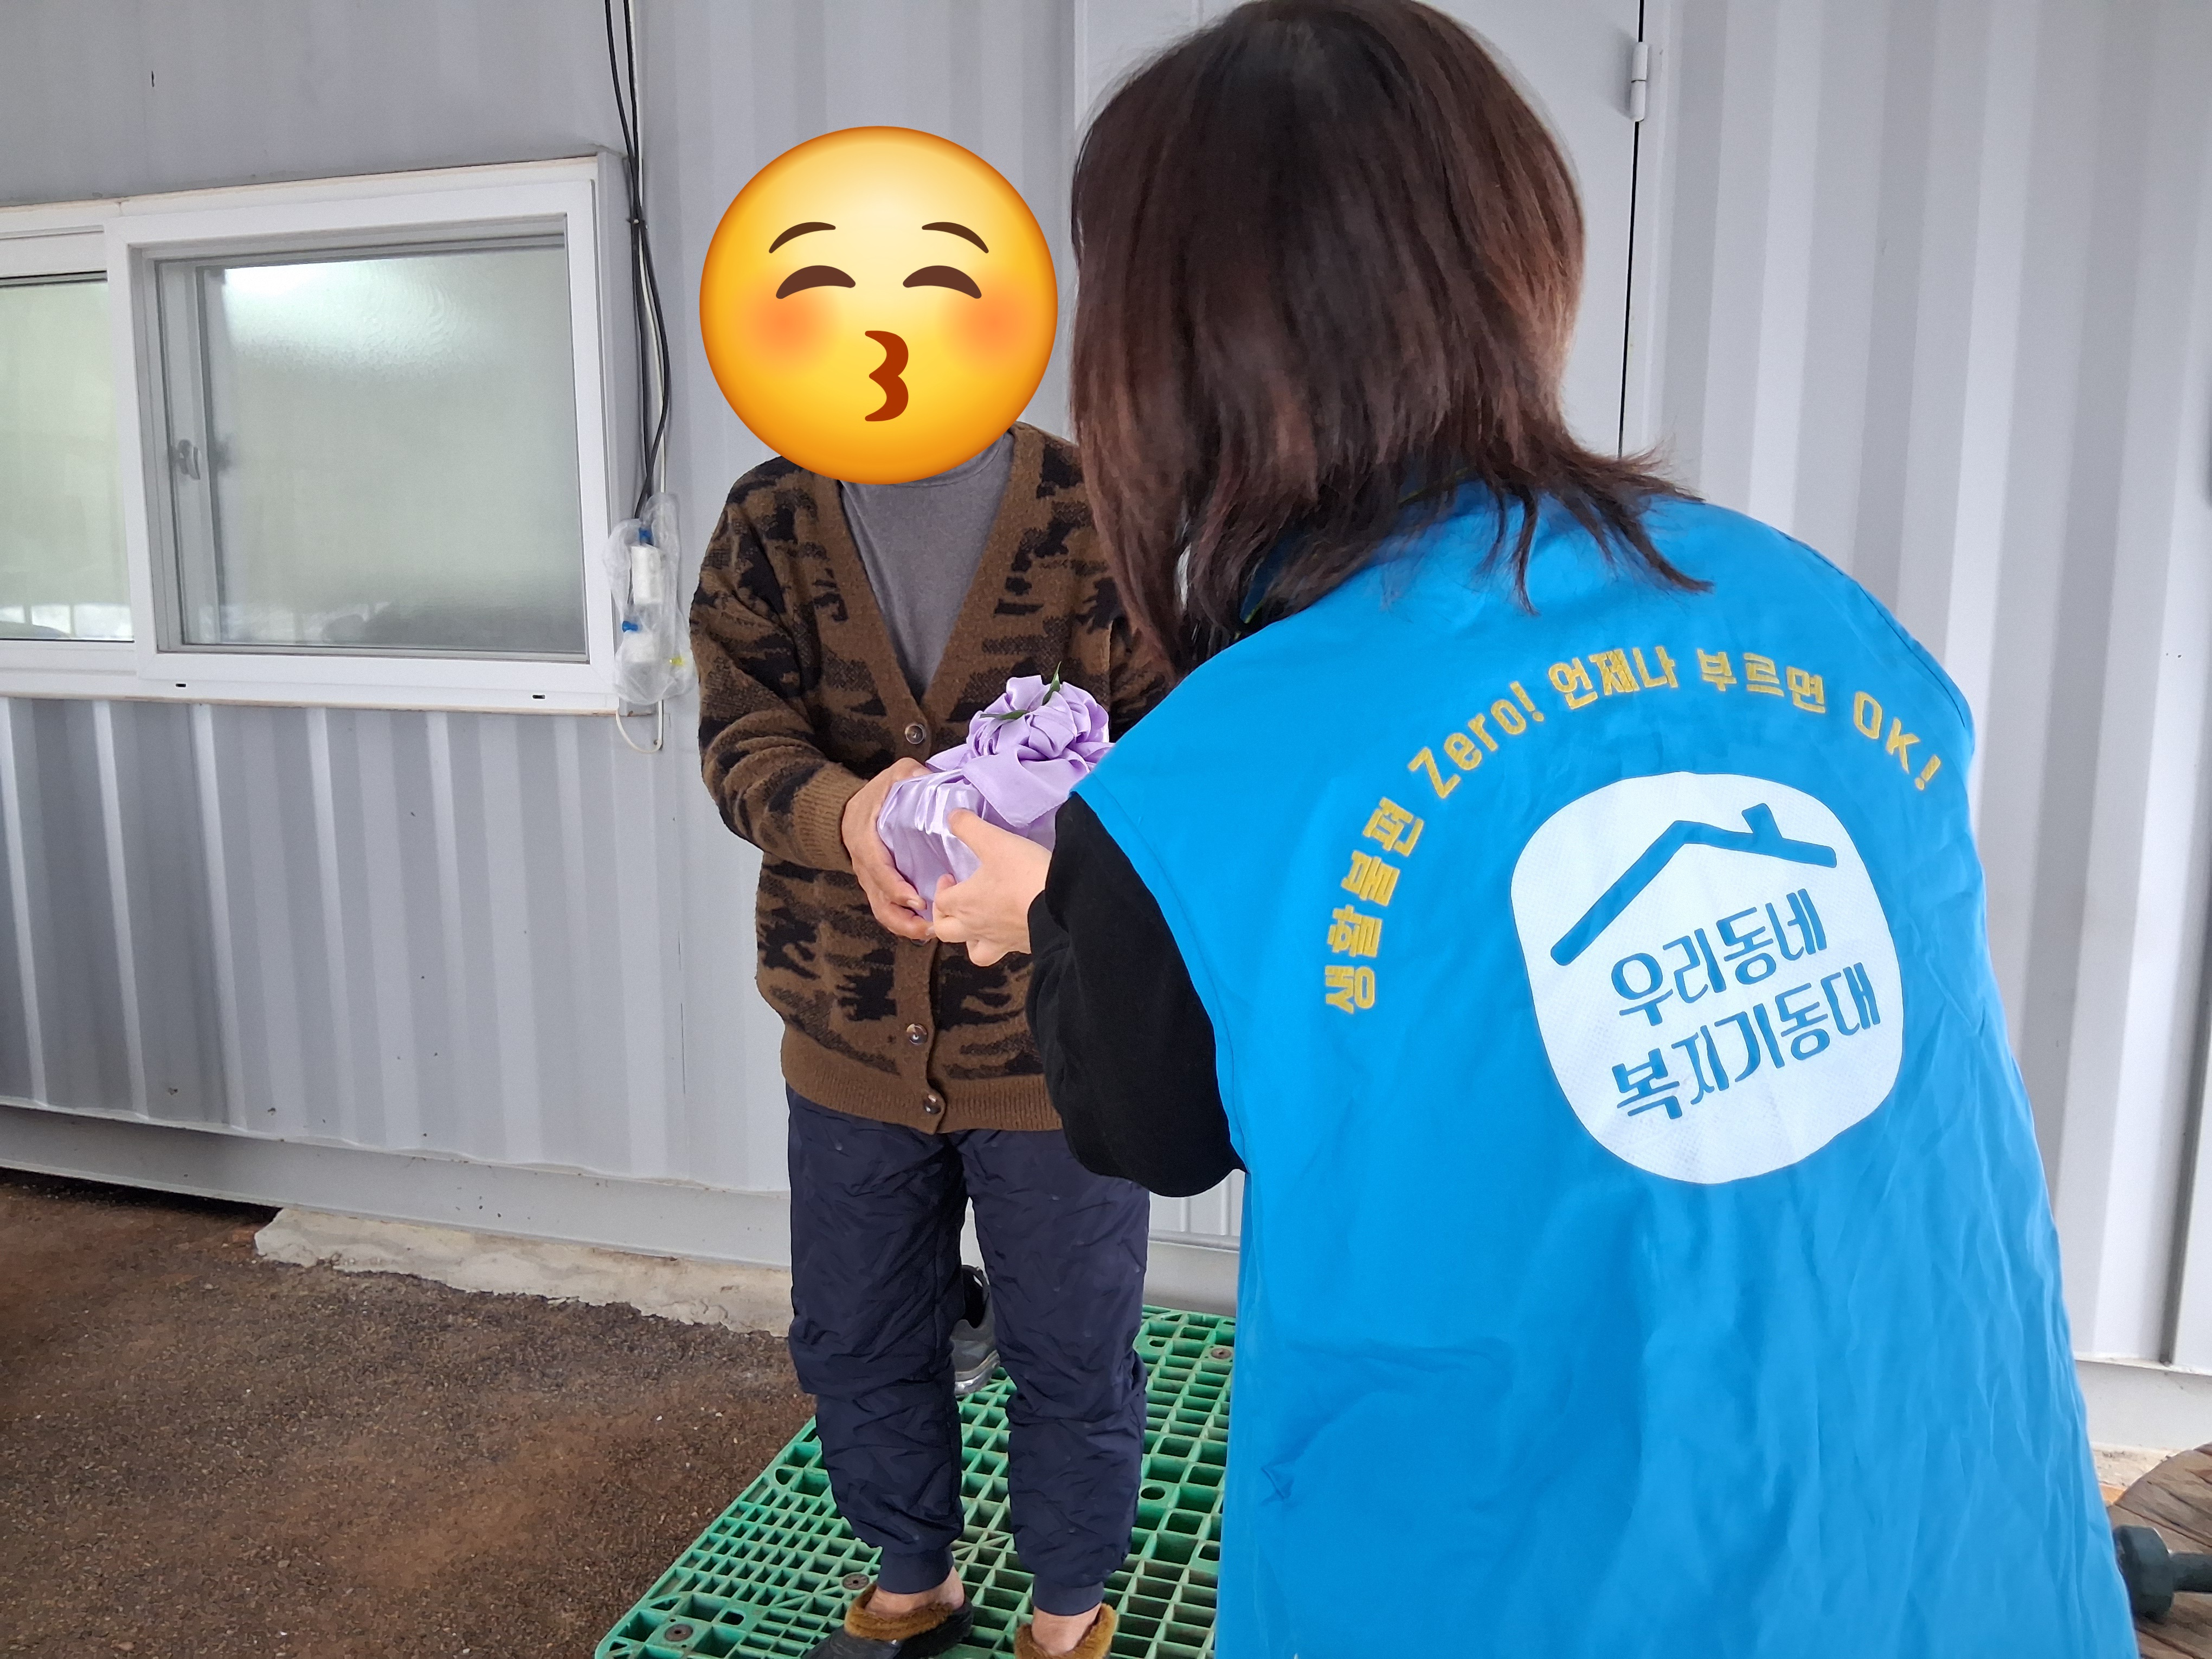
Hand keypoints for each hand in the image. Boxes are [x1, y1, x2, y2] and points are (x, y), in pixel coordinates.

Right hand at [841, 758, 932, 940]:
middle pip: (878, 899)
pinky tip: (923, 928)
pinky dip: (902, 922)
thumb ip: (908, 774)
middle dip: (901, 917)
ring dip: (902, 925)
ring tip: (929, 933)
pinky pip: (886, 908)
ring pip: (881, 909)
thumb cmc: (875, 794)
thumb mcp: (893, 776)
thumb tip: (924, 777)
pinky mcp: (876, 886)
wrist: (847, 808)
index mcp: (865, 838)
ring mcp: (869, 878)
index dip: (894, 886)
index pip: (876, 868)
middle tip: (929, 925)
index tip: (915, 899)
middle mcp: (864, 863)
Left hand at [930, 810, 1050, 965]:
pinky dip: (1001, 942)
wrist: (1062, 906)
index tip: (952, 876)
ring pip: (973, 951)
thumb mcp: (995, 841)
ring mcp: (1000, 941)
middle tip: (956, 903)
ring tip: (978, 925)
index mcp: (965, 903)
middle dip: (945, 919)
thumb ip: (970, 827)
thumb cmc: (1023, 873)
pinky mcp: (1022, 947)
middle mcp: (977, 927)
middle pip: (946, 932)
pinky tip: (1010, 929)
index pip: (940, 902)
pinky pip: (1004, 952)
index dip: (941, 889)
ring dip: (970, 939)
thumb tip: (952, 816)